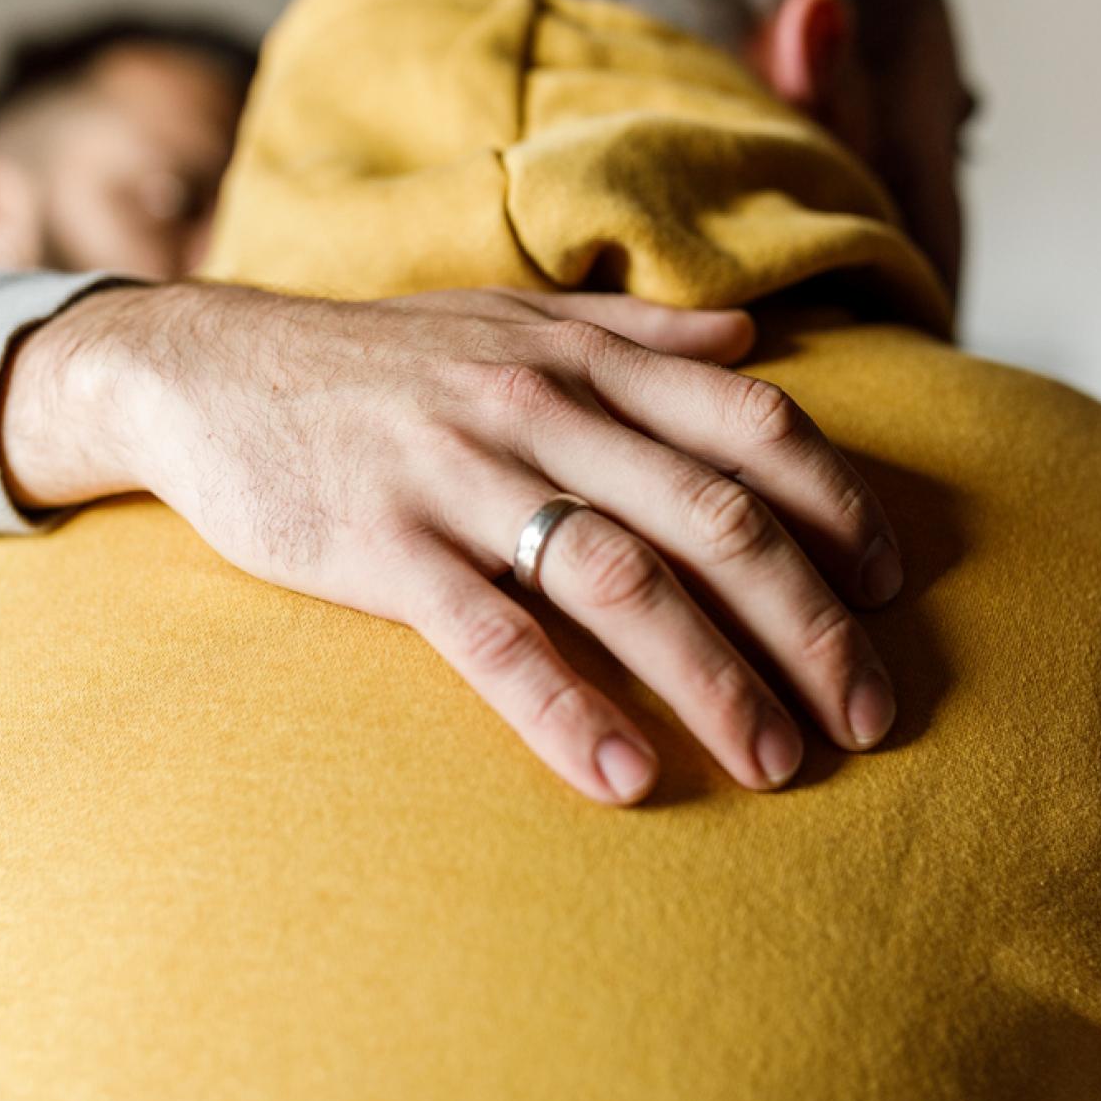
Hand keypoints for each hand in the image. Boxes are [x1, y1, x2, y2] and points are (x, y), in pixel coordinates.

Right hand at [0, 282, 901, 805]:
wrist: (209, 366)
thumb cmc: (377, 359)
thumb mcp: (511, 322)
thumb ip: (638, 336)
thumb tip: (750, 340)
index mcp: (585, 360)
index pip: (753, 425)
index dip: (838, 507)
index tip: (891, 587)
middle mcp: (542, 411)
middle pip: (715, 519)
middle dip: (811, 623)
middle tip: (871, 714)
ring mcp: (461, 478)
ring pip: (623, 582)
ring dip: (716, 680)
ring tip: (776, 764)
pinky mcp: (385, 547)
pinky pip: (493, 637)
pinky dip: (563, 708)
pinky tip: (620, 777)